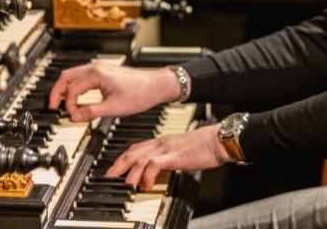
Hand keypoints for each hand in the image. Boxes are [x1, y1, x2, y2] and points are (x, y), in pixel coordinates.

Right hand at [48, 63, 179, 121]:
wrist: (156, 85)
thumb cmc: (140, 93)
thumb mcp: (115, 108)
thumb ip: (92, 112)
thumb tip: (75, 117)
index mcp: (96, 74)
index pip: (72, 89)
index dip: (68, 105)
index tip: (71, 116)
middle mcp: (96, 67)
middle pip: (66, 77)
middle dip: (57, 92)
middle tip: (52, 107)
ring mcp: (99, 68)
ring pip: (73, 76)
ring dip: (65, 89)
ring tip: (61, 105)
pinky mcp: (103, 72)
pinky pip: (82, 77)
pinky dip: (75, 87)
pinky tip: (76, 99)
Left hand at [105, 124, 231, 189]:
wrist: (218, 140)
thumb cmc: (205, 147)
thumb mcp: (182, 153)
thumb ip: (170, 159)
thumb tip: (161, 171)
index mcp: (163, 142)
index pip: (137, 147)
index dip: (124, 158)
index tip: (115, 168)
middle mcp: (161, 143)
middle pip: (133, 152)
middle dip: (118, 165)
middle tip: (108, 177)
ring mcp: (166, 148)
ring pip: (139, 158)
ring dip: (130, 173)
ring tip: (125, 185)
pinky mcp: (173, 155)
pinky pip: (153, 164)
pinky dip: (147, 176)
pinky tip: (146, 185)